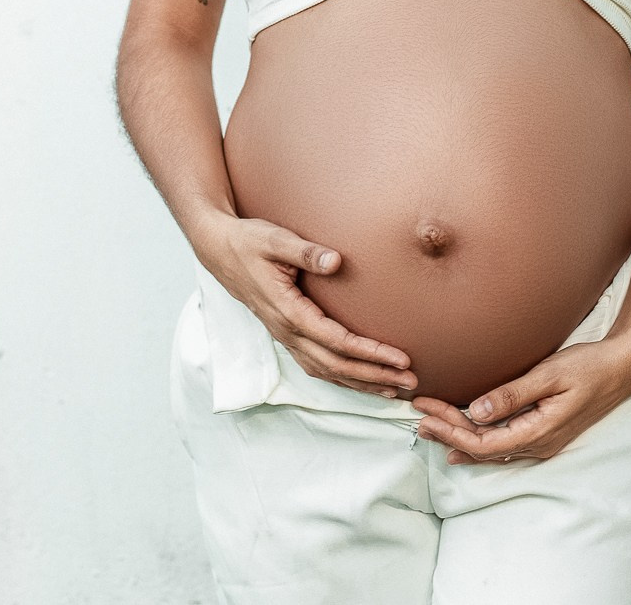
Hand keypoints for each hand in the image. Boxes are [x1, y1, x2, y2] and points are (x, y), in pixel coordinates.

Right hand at [193, 213, 416, 397]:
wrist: (219, 250)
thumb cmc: (249, 242)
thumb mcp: (275, 239)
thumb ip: (305, 251)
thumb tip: (336, 260)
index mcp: (288, 311)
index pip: (337, 341)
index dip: (370, 353)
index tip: (401, 358)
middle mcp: (287, 331)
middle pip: (336, 365)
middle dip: (375, 375)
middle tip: (410, 381)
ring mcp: (285, 336)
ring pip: (327, 372)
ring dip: (361, 383)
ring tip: (394, 390)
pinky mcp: (287, 334)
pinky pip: (317, 365)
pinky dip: (343, 377)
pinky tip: (362, 381)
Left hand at [408, 335, 630, 464]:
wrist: (623, 369)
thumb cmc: (589, 367)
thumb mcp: (549, 375)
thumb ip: (512, 394)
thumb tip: (476, 411)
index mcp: (539, 432)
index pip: (483, 443)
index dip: (450, 431)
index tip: (425, 413)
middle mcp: (539, 445)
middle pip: (483, 449)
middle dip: (447, 434)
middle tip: (417, 417)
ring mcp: (543, 442)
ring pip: (492, 449)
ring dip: (460, 438)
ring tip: (429, 429)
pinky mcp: (545, 433)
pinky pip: (504, 444)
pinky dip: (478, 440)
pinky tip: (462, 441)